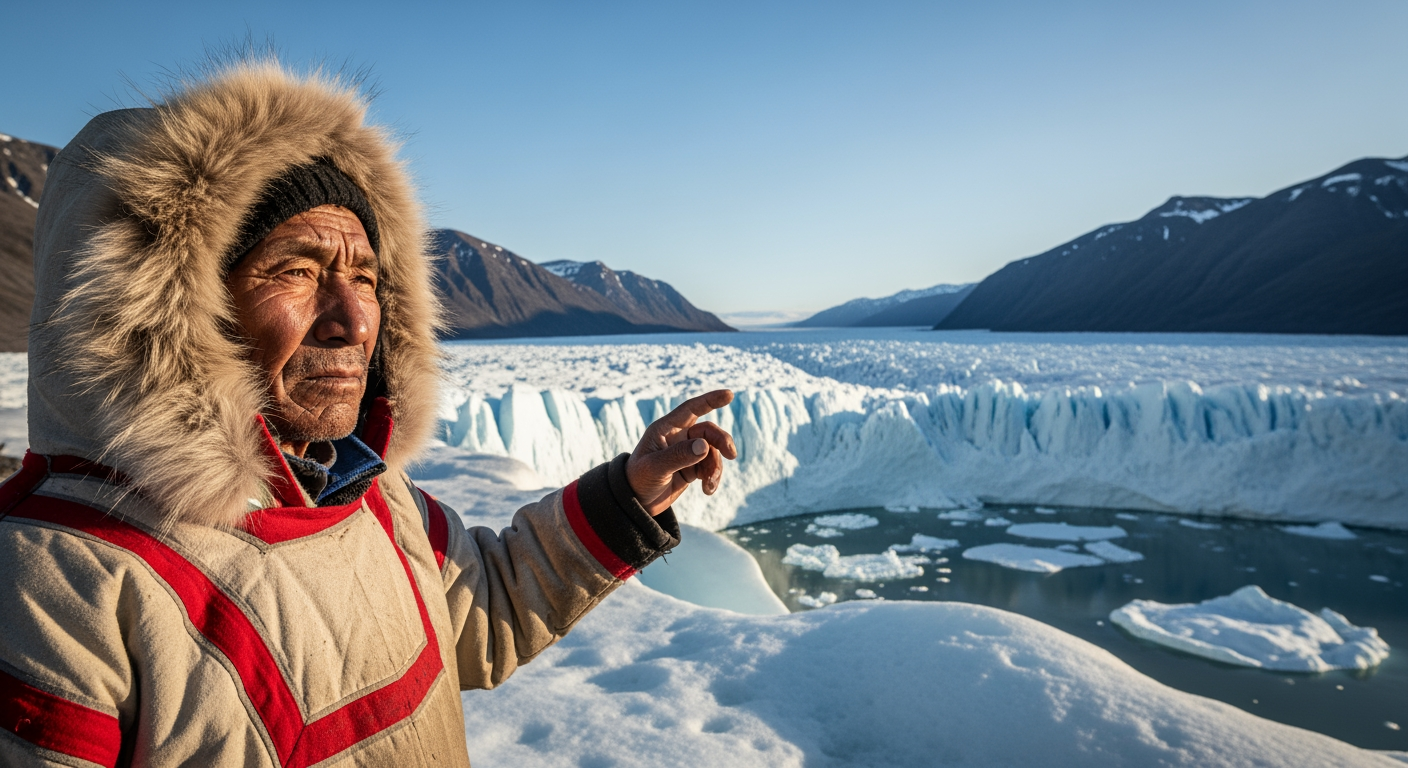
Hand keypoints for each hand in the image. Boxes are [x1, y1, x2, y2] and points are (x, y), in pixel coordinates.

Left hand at [626, 389, 736, 515]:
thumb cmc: (638, 480)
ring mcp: (686, 452)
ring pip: (712, 451)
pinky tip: (708, 490)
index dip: (710, 400)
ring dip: (716, 467)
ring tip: (709, 484)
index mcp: (666, 429)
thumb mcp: (656, 467)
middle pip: (708, 431)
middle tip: (731, 455)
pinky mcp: (691, 468)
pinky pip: (710, 467)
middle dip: (722, 441)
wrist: (634, 503)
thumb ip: (679, 455)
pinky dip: (713, 477)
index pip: (692, 409)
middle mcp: (677, 437)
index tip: (729, 394)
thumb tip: (705, 445)